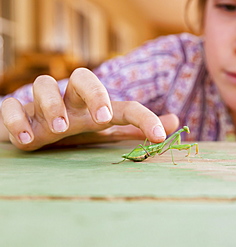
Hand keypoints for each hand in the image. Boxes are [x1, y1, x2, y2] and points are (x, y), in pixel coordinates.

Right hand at [0, 68, 178, 150]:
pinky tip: (27, 139)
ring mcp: (43, 105)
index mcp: (97, 107)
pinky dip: (16, 119)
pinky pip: (11, 106)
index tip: (160, 136)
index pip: (125, 105)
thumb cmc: (77, 129)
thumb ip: (137, 127)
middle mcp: (72, 101)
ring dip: (52, 104)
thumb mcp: (108, 130)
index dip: (145, 117)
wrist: (35, 130)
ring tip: (58, 129)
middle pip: (83, 77)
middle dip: (94, 93)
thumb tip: (174, 120)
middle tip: (101, 118)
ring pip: (44, 85)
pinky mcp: (18, 113)